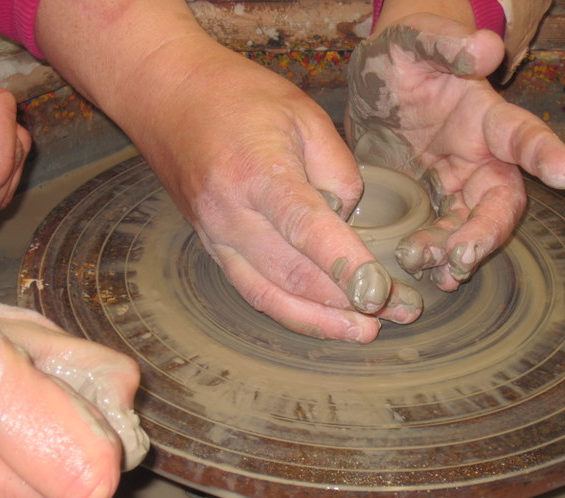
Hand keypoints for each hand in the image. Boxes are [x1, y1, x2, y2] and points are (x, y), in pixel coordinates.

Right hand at [34, 0, 425, 343]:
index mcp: (257, 172)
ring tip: (364, 333)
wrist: (167, 97)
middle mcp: (231, 214)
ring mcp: (216, 237)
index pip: (307, 229)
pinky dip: (289, 311)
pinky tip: (321, 320)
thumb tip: (350, 219)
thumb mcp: (303, 113)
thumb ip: (336, 168)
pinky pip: (251, 290)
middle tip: (397, 313)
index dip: (346, 266)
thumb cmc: (238, 97)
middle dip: (348, 302)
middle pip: (293, 274)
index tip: (382, 293)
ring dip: (320, 321)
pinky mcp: (212, 248)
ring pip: (270, 295)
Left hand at [346, 12, 564, 288]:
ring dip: (456, 252)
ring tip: (436, 270)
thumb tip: (486, 49)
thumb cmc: (401, 58)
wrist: (373, 85)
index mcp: (483, 116)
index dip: (544, 153)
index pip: (521, 134)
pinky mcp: (427, 202)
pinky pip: (439, 234)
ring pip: (469, 225)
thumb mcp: (414, 43)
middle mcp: (477, 156)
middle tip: (462, 256)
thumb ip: (447, 44)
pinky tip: (426, 273)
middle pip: (499, 199)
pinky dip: (435, 257)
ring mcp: (453, 183)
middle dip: (487, 230)